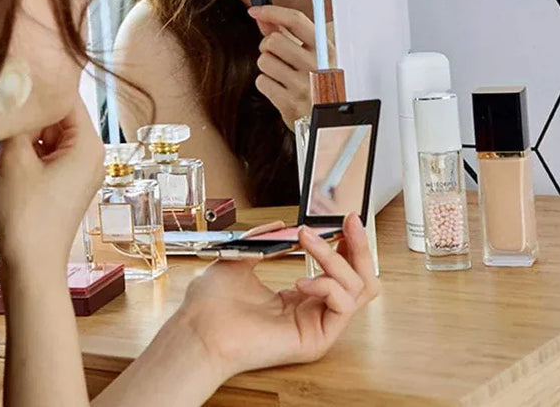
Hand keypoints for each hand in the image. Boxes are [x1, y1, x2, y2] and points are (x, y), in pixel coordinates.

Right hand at [0, 96, 104, 276]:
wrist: (32, 267)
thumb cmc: (26, 216)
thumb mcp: (14, 160)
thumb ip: (16, 123)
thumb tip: (14, 94)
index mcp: (88, 144)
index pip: (67, 99)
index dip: (39, 89)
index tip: (14, 81)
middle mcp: (92, 154)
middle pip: (59, 117)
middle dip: (31, 116)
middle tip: (3, 119)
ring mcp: (81, 170)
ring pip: (52, 136)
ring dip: (27, 136)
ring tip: (5, 147)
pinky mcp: (68, 184)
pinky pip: (50, 155)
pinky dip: (30, 153)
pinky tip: (9, 161)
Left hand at [177, 213, 378, 379]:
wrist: (198, 329)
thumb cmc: (211, 303)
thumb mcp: (241, 257)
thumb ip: (265, 240)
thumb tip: (283, 225)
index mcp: (298, 296)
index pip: (339, 271)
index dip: (346, 244)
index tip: (343, 220)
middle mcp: (312, 311)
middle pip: (360, 281)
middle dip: (359, 246)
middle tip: (349, 222)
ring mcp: (316, 325)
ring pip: (357, 288)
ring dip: (333, 256)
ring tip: (307, 240)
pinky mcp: (316, 339)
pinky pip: (343, 305)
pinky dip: (326, 284)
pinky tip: (301, 280)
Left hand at [248, 5, 330, 129]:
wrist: (329, 122)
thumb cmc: (319, 85)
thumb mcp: (313, 57)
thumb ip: (288, 35)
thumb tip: (264, 18)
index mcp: (325, 49)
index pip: (295, 20)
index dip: (271, 12)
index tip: (255, 10)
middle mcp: (316, 65)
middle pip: (273, 40)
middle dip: (267, 47)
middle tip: (276, 56)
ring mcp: (303, 85)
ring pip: (264, 61)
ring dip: (267, 67)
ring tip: (282, 75)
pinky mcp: (289, 103)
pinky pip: (261, 82)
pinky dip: (266, 84)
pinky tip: (280, 89)